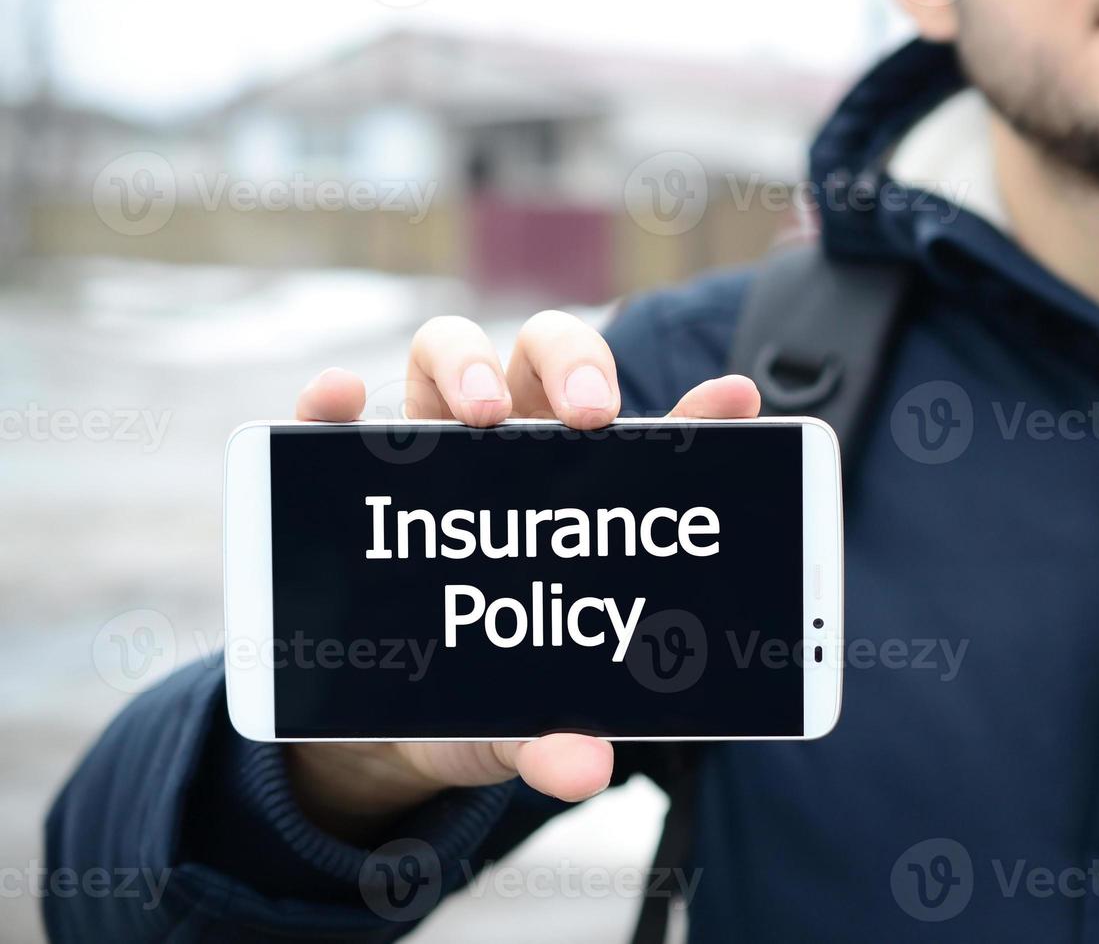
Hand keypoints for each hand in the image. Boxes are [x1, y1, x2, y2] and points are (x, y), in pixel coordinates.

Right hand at [284, 312, 760, 842]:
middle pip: (548, 360)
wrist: (382, 726)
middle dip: (575, 366)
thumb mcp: (526, 718)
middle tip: (589, 417)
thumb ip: (554, 739)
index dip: (701, 411)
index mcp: (581, 494)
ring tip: (482, 416)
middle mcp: (509, 450)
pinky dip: (335, 397)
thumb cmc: (484, 698)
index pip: (649, 439)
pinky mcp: (345, 471)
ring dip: (469, 365)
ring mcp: (426, 451)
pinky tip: (343, 399)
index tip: (739, 398)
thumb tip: (586, 771)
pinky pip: (331, 414)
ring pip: (448, 354)